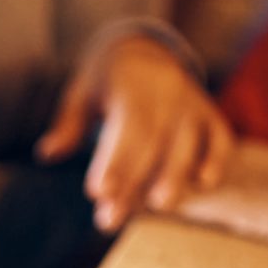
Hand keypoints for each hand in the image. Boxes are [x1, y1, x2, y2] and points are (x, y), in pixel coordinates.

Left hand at [35, 35, 233, 232]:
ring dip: (175, 174)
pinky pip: (221, 137)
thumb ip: (68, 124)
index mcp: (131, 86)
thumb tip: (46, 153)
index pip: (125, 127)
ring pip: (188, 141)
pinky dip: (217, 159)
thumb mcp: (81, 93)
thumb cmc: (107, 81)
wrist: (146, 47)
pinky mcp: (211, 115)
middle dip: (133, 182)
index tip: (98, 193)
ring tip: (160, 205)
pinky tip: (204, 183)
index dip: (114, 160)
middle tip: (111, 219)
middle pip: (152, 141)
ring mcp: (192, 103)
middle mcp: (166, 93)